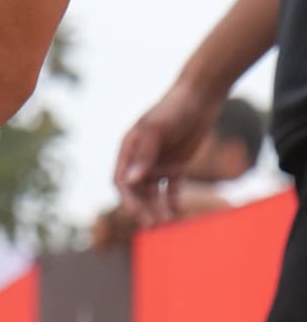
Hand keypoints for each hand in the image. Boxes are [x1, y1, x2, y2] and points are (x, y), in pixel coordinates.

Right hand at [114, 76, 224, 225]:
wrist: (200, 97)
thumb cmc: (174, 109)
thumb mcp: (157, 130)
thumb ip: (144, 155)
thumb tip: (129, 181)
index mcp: (128, 149)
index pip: (121, 180)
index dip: (128, 198)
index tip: (138, 213)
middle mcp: (140, 159)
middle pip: (137, 191)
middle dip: (143, 209)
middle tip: (155, 225)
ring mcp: (158, 163)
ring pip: (154, 193)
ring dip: (157, 208)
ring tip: (167, 223)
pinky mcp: (176, 166)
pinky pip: (172, 189)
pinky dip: (173, 201)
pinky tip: (178, 211)